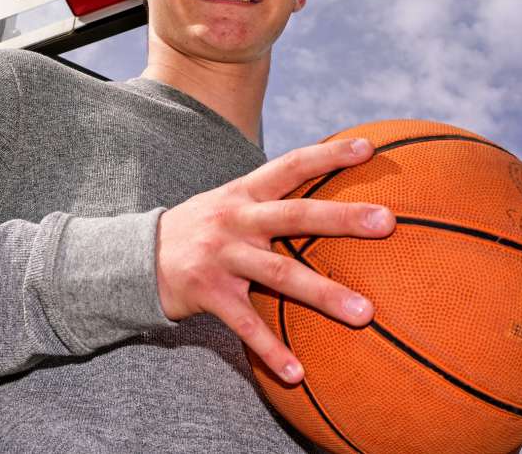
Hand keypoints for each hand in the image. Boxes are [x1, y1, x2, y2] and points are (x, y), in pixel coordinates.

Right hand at [156, 137, 394, 383]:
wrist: (133, 259)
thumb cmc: (199, 232)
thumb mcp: (229, 205)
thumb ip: (271, 200)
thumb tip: (327, 195)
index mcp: (244, 194)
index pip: (290, 165)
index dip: (328, 155)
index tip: (368, 148)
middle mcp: (235, 220)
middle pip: (295, 214)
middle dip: (342, 217)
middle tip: (387, 221)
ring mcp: (221, 257)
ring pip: (279, 274)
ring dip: (324, 294)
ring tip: (365, 314)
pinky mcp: (208, 293)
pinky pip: (246, 325)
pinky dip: (272, 350)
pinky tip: (298, 373)